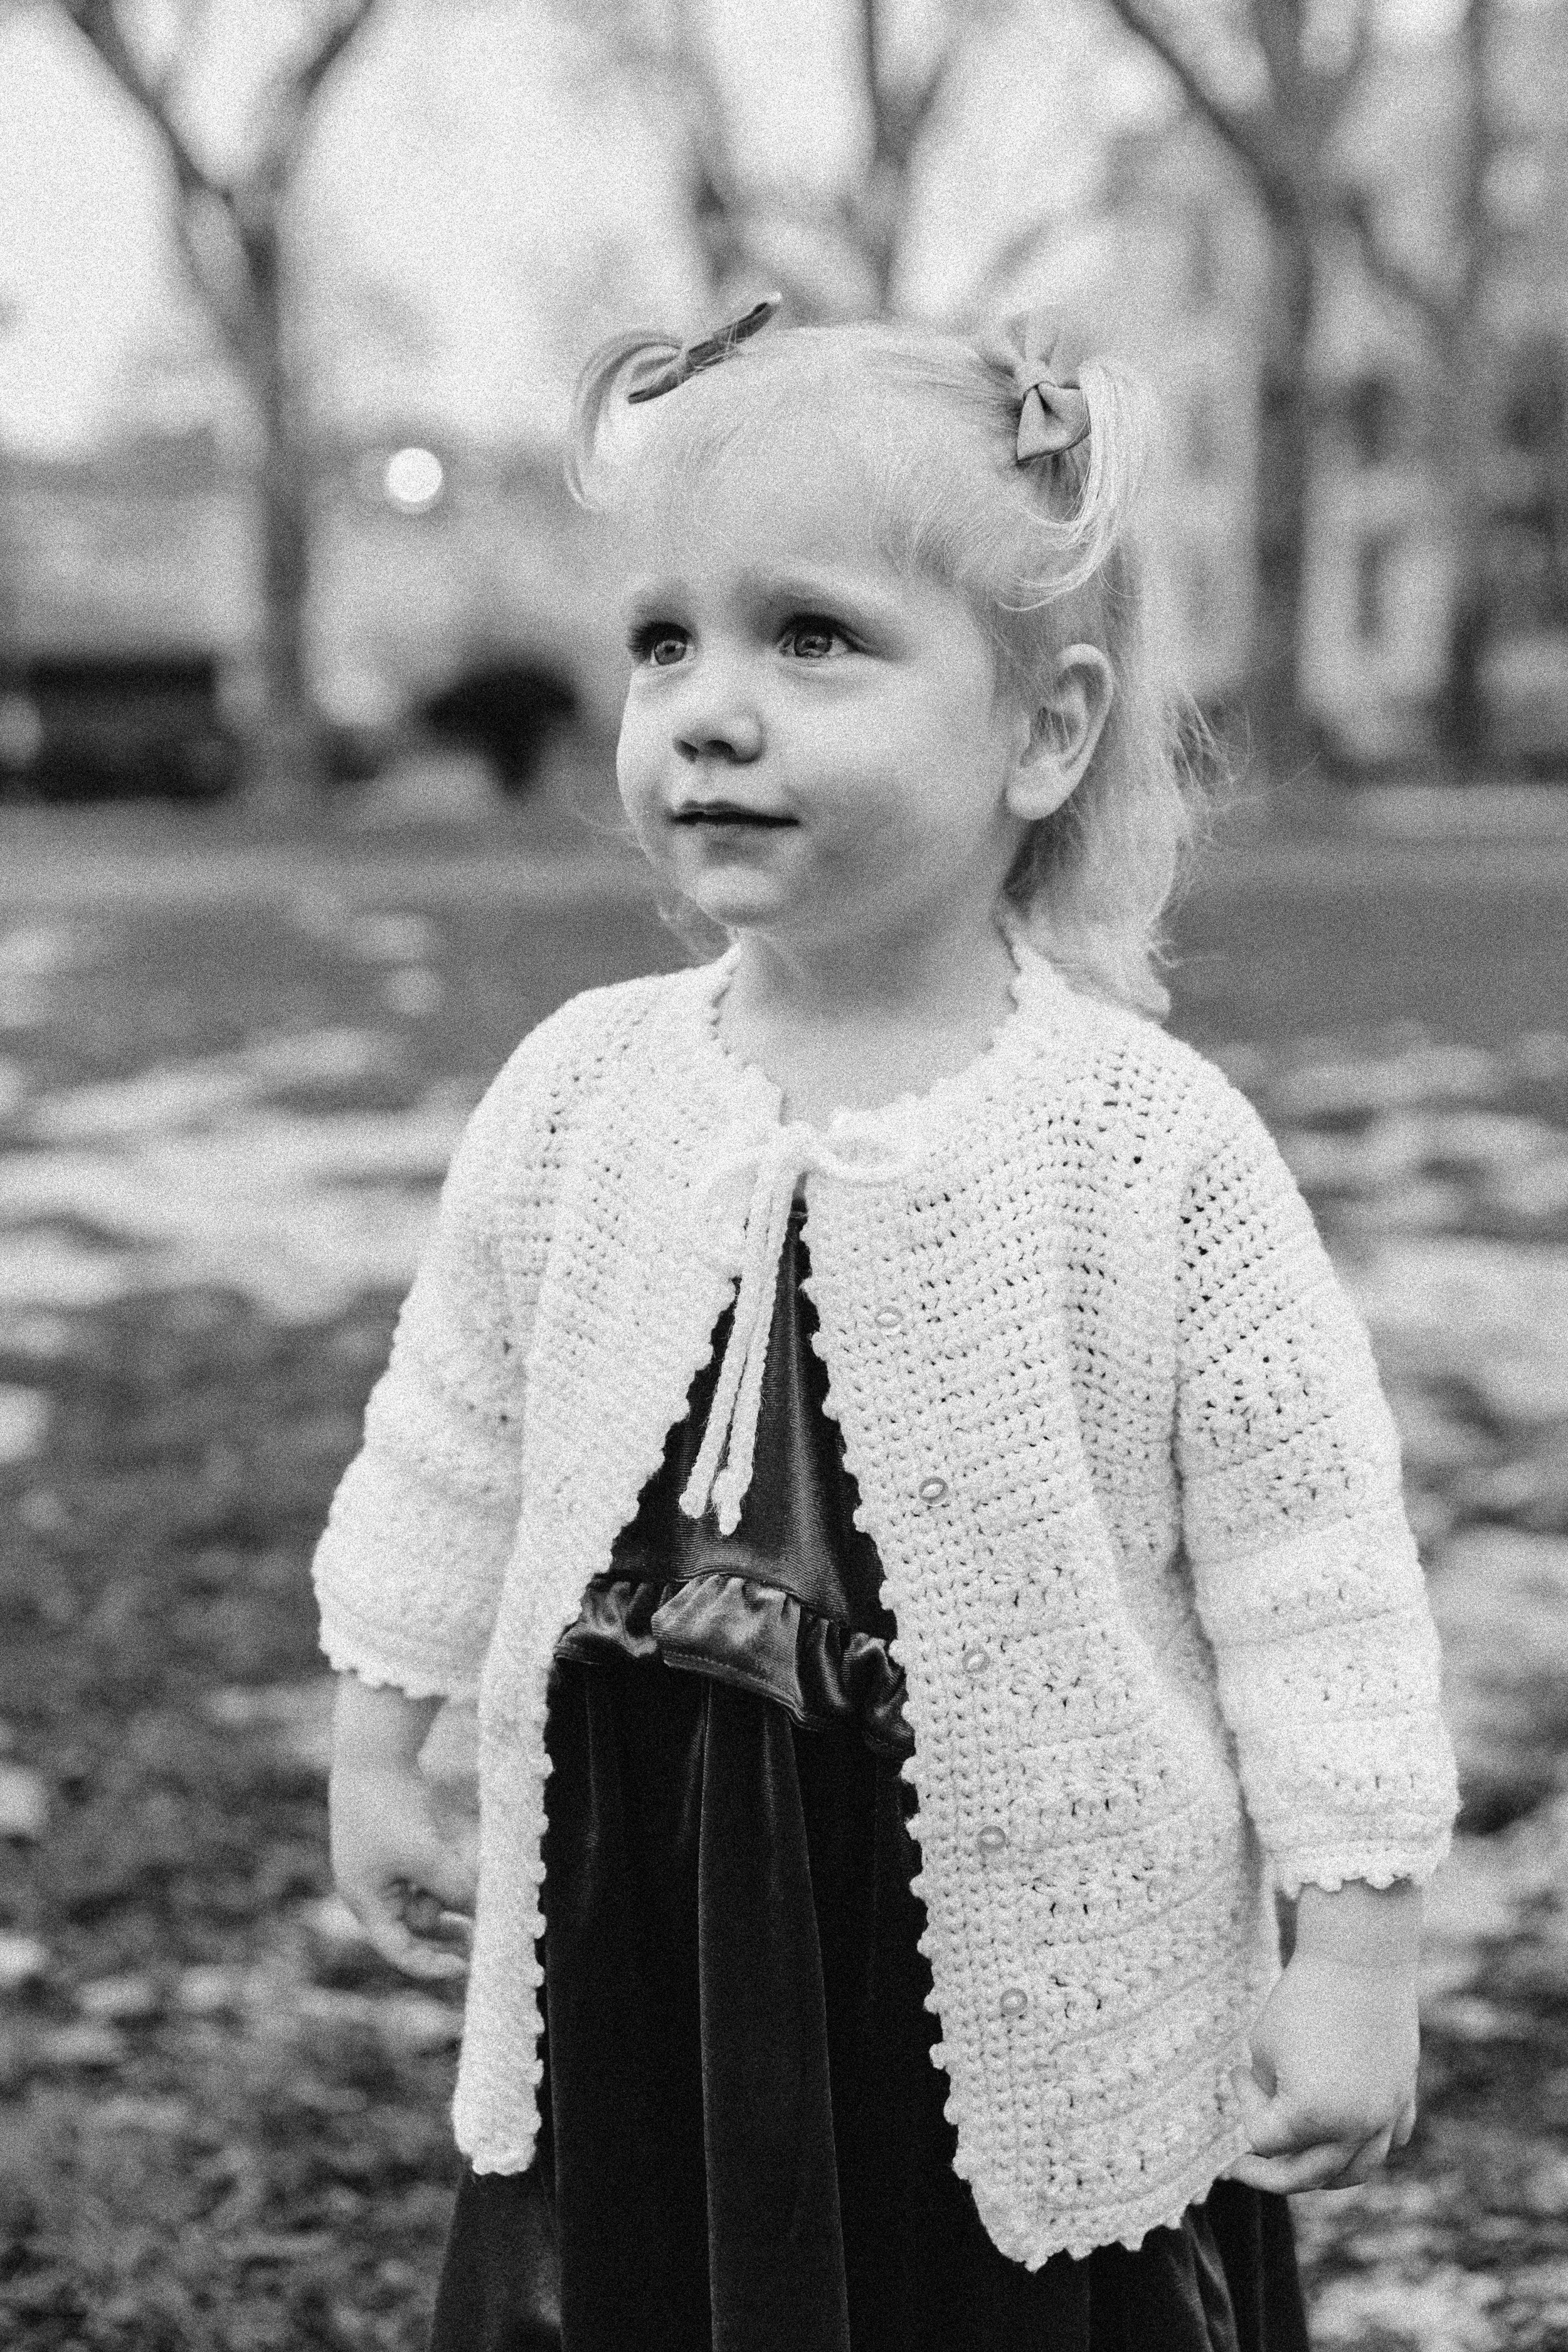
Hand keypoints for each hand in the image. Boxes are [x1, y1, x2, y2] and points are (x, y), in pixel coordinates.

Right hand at [329, 1755, 478, 1980]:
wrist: (374, 1757)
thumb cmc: (391, 1812)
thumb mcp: (427, 1857)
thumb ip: (456, 1890)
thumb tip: (486, 1914)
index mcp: (366, 1902)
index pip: (398, 1950)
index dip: (431, 1965)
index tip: (466, 1967)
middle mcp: (372, 1890)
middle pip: (415, 1925)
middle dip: (446, 1929)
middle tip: (479, 1938)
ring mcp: (384, 1866)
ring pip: (425, 1897)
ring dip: (451, 1899)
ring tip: (481, 1899)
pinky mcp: (398, 1844)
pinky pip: (427, 1873)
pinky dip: (447, 1874)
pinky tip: (468, 1865)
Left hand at [1224, 1947, 1418, 2193]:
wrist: (1361, 1956)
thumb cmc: (1303, 1996)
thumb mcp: (1266, 2046)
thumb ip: (1269, 2095)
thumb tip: (1274, 2119)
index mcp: (1312, 2116)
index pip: (1264, 2138)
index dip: (1243, 2102)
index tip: (1238, 2070)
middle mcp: (1355, 2127)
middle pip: (1306, 2176)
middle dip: (1268, 2173)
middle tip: (1241, 2166)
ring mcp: (1386, 2115)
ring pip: (1354, 2171)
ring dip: (1319, 2175)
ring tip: (1294, 2165)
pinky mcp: (1404, 2096)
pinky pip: (1386, 2143)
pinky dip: (1362, 2149)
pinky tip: (1343, 2139)